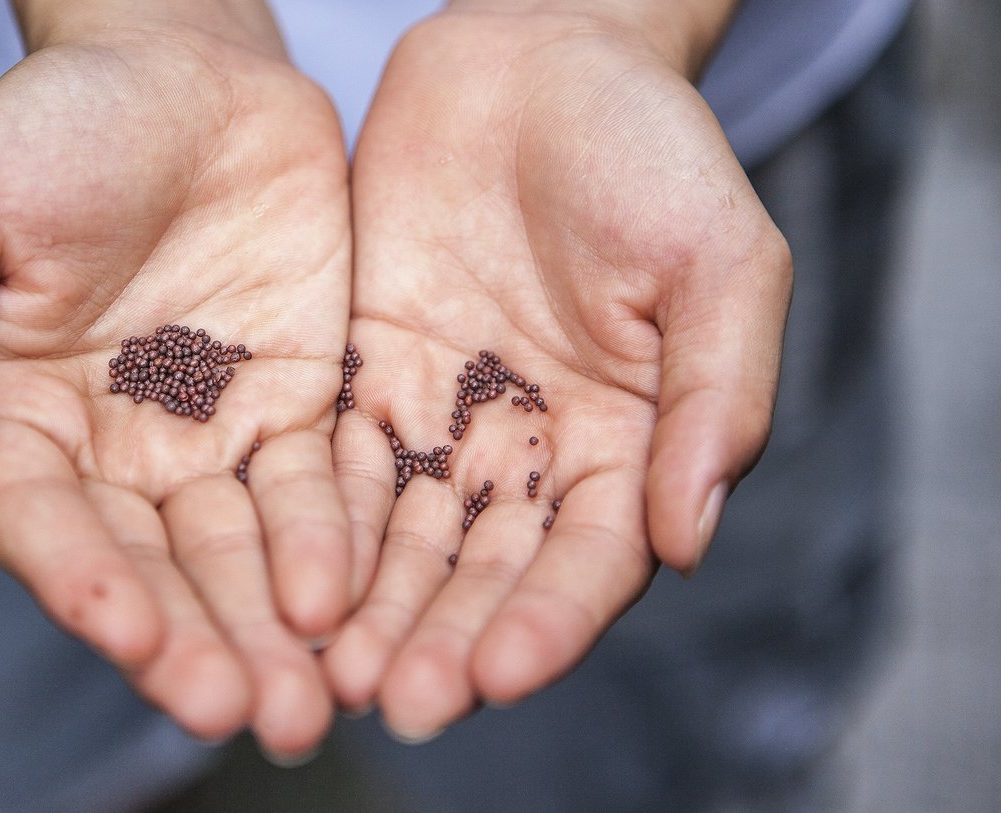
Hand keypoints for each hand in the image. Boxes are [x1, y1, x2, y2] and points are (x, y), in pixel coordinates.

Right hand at [0, 11, 350, 757]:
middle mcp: (115, 452)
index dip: (83, 585)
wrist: (183, 67)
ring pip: (241, 554)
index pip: (46, 527)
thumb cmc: (52, 127)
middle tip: (245, 712)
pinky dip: (332, 546)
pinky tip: (350, 601)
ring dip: (271, 629)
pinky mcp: (296, 409)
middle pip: (154, 569)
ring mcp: (210, 436)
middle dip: (197, 642)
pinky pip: (317, 490)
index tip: (127, 633)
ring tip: (306, 701)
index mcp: (16, 421)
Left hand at [324, 6, 790, 738]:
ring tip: (326, 670)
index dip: (547, 623)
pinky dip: (309, 523)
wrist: (539, 55)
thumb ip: (720, 395)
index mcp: (627, 443)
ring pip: (399, 538)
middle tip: (394, 700)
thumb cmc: (651, 147)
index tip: (496, 674)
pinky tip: (280, 575)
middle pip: (482, 572)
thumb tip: (693, 537)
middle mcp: (528, 452)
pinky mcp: (363, 376)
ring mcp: (441, 418)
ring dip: (368, 608)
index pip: (588, 561)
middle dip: (441, 638)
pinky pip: (330, 462)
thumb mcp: (719, 259)